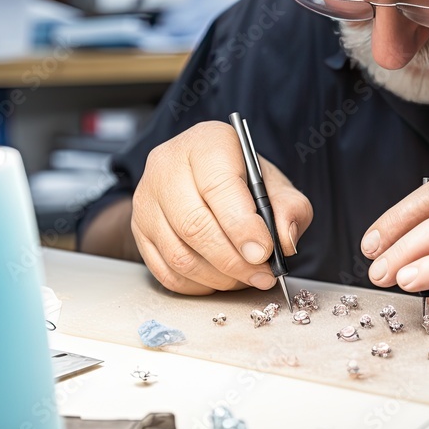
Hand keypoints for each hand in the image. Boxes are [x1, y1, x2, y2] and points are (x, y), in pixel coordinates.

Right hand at [131, 121, 312, 294]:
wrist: (206, 177)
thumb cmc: (242, 179)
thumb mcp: (276, 184)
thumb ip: (290, 208)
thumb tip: (284, 241)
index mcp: (206, 143)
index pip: (218, 187)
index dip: (242, 226)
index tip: (264, 252)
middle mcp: (167, 166)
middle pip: (194, 225)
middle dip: (233, 260)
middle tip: (261, 274)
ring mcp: (146, 200)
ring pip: (178, 254)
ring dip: (217, 277)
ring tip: (246, 278)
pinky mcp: (138, 230)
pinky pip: (165, 271)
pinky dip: (197, 285)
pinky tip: (221, 280)